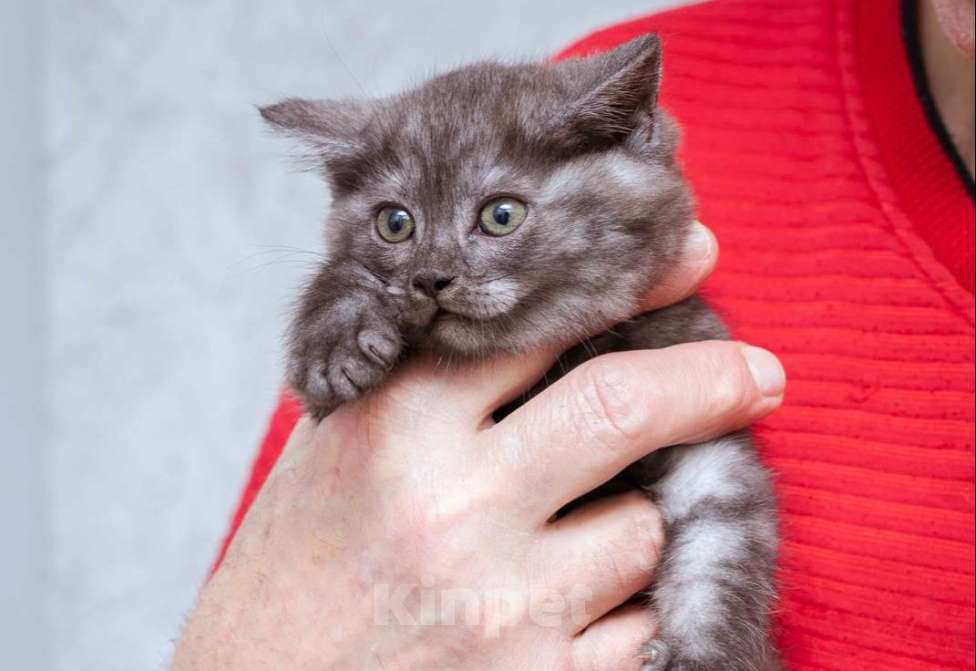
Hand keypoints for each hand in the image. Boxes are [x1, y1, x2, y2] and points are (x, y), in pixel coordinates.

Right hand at [171, 222, 783, 670]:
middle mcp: (454, 507)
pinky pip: (642, 623)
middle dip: (710, 379)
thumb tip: (541, 299)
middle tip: (759, 372)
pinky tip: (559, 608)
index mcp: (394, 424)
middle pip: (624, 407)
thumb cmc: (296, 562)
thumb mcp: (336, 441)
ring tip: (558, 542)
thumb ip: (422, 367)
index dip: (630, 283)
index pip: (539, 325)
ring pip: (644, 528)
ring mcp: (504, 604)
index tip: (692, 259)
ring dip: (629, 521)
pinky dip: (623, 607)